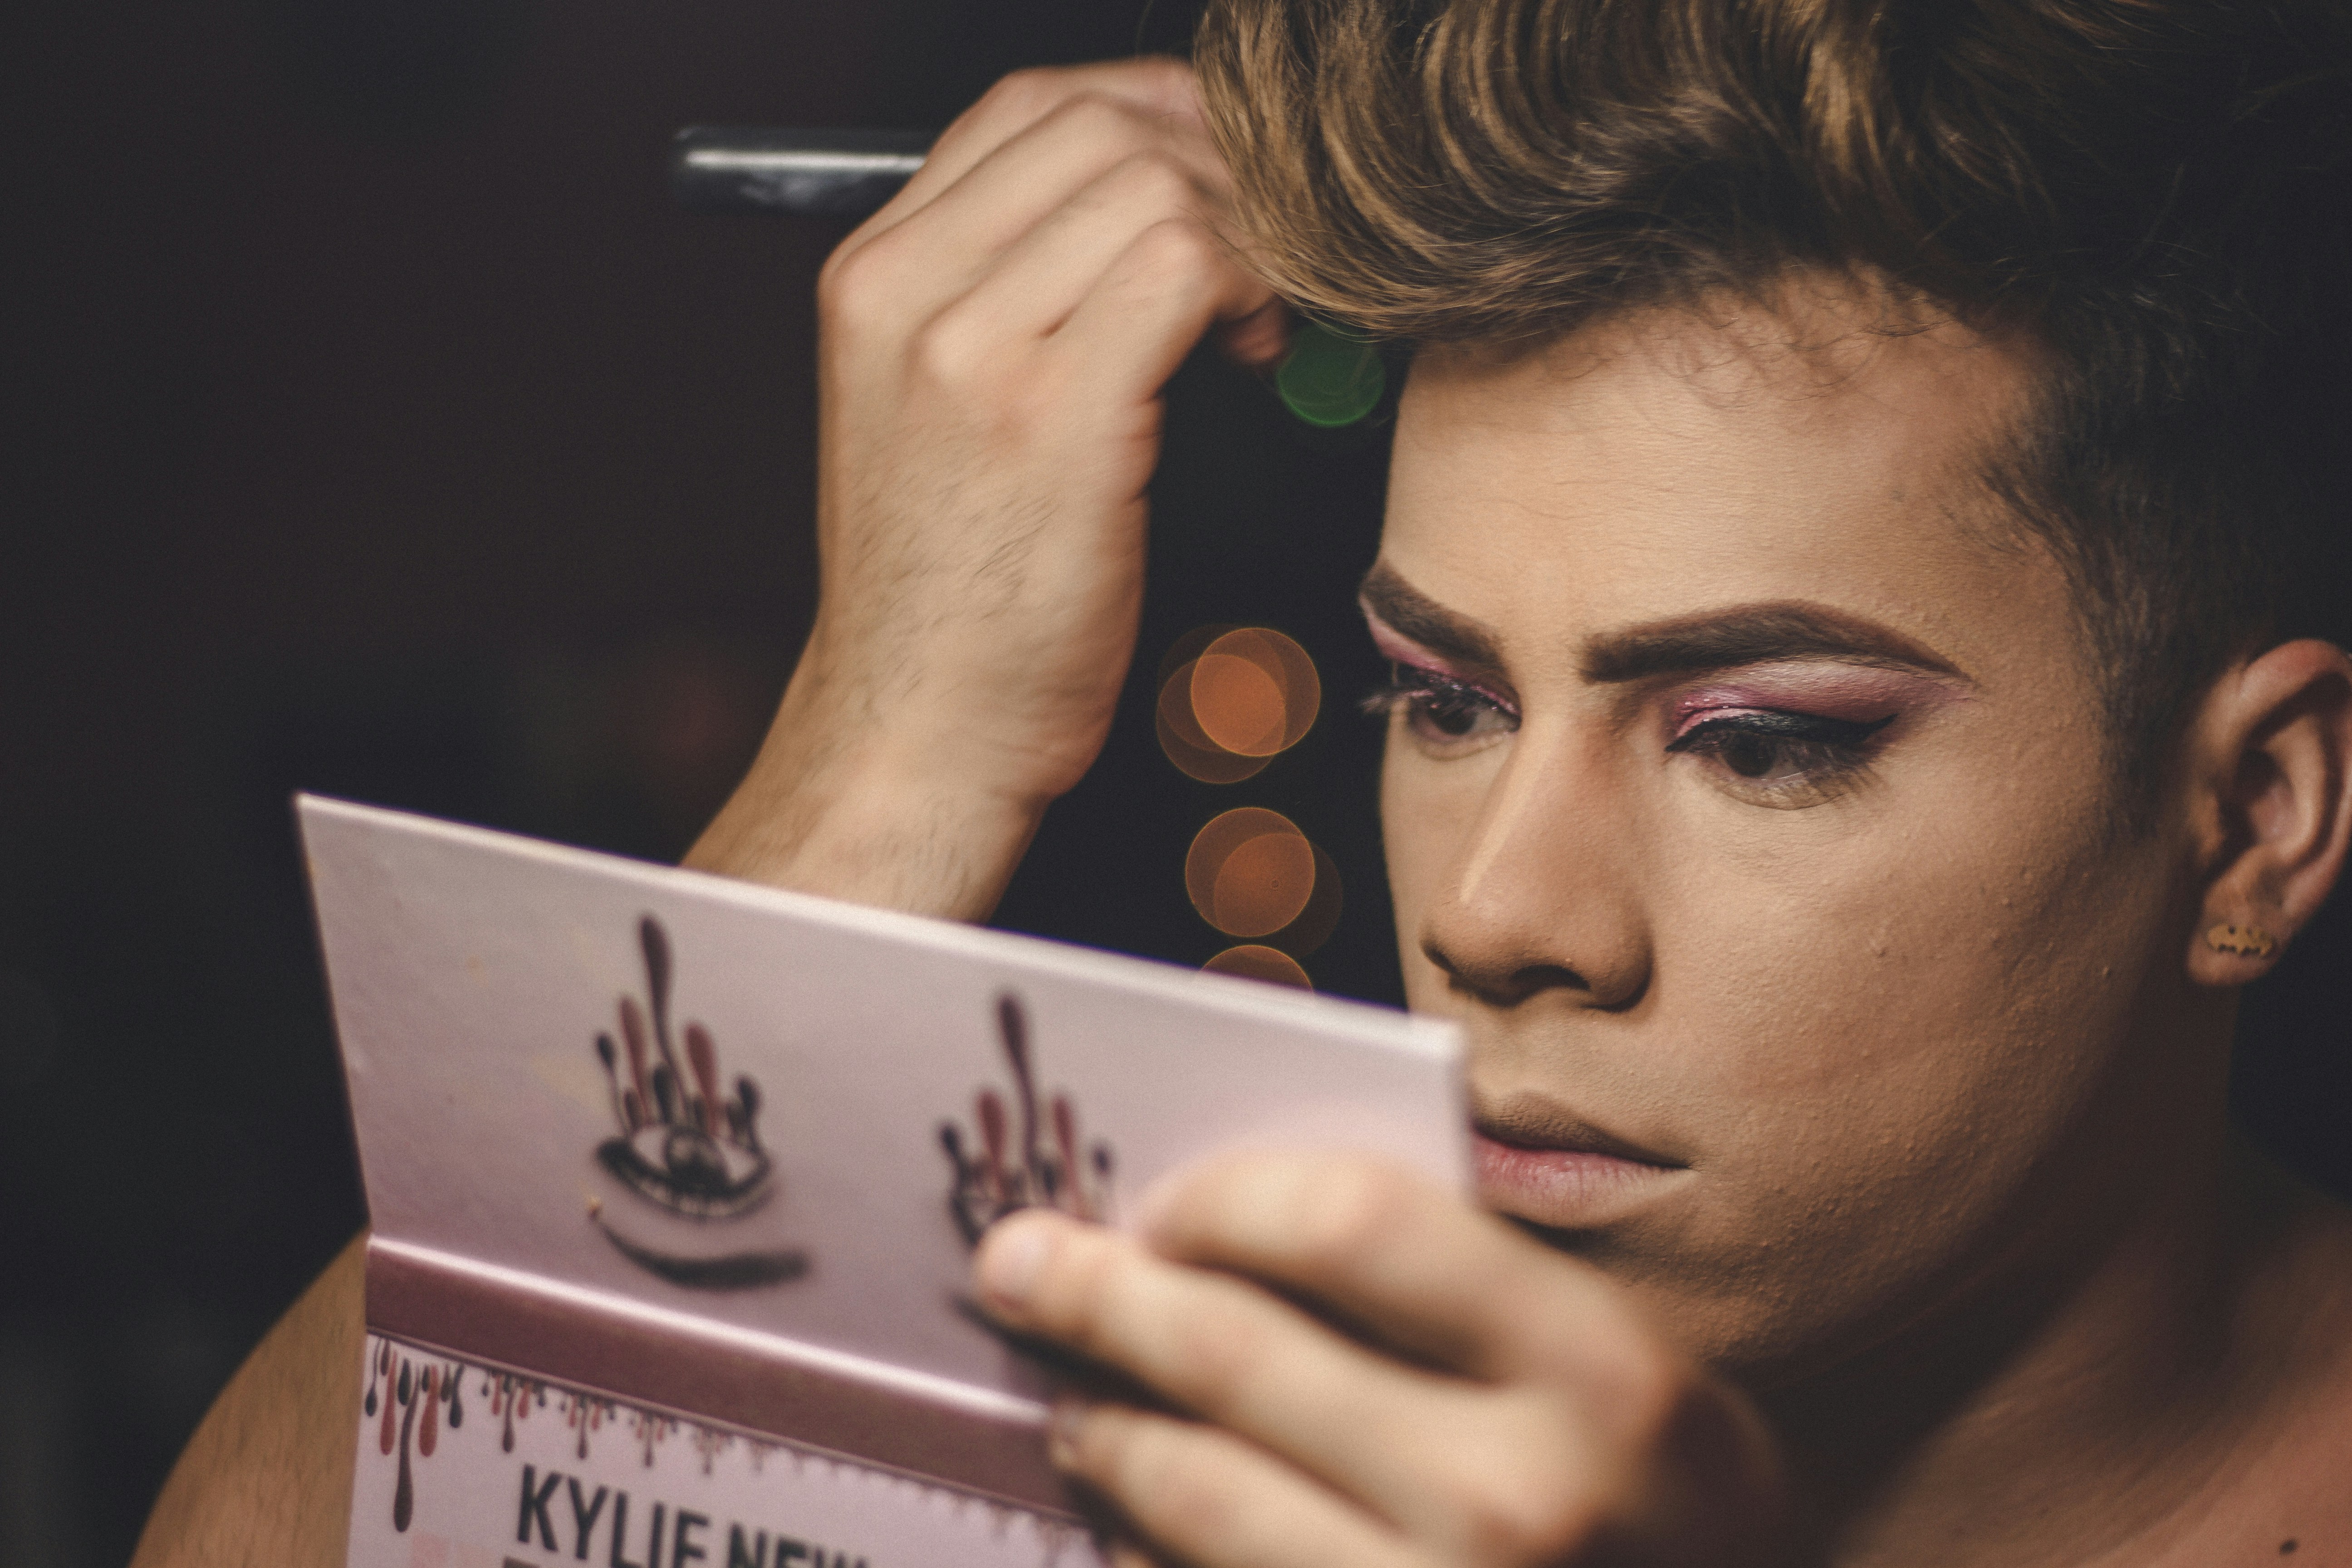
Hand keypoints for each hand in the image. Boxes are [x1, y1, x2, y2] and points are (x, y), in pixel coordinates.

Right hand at [689, 60, 1285, 917]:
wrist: (916, 730)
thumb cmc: (947, 591)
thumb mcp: (926, 410)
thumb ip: (996, 293)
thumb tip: (1137, 207)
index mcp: (871, 278)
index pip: (1025, 109)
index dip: (1150, 114)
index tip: (1217, 178)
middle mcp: (907, 293)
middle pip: (1100, 127)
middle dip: (1213, 169)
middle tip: (1262, 254)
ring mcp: (974, 349)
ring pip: (1152, 186)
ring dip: (1242, 235)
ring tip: (1255, 319)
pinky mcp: (1058, 417)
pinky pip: (1186, 268)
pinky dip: (1250, 288)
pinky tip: (1253, 352)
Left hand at [972, 1154, 1792, 1567]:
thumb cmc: (1659, 1509)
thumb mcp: (1614, 1376)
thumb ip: (1460, 1289)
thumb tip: (1232, 1228)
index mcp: (1602, 1378)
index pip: (1353, 1225)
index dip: (1228, 1196)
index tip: (1163, 1198)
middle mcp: (1522, 1504)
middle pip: (1241, 1357)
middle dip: (1101, 1295)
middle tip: (1016, 1264)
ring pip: (1197, 1498)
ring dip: (1108, 1434)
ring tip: (1073, 1404)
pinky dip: (1147, 1557)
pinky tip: (1132, 1528)